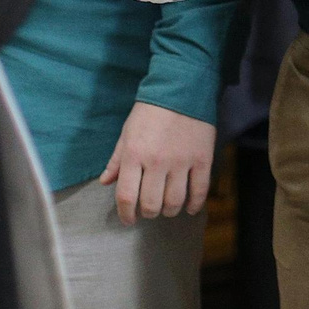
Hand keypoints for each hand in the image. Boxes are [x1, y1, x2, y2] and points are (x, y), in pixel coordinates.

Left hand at [97, 101, 215, 225]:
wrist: (183, 88)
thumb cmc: (150, 111)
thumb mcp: (127, 132)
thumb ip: (116, 160)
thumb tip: (105, 182)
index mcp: (134, 154)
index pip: (126, 196)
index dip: (126, 214)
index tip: (128, 219)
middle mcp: (156, 161)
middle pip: (150, 204)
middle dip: (148, 212)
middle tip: (148, 210)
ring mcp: (181, 162)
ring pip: (174, 202)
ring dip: (168, 211)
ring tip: (167, 208)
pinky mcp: (202, 159)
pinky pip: (199, 191)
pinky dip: (194, 205)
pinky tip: (189, 208)